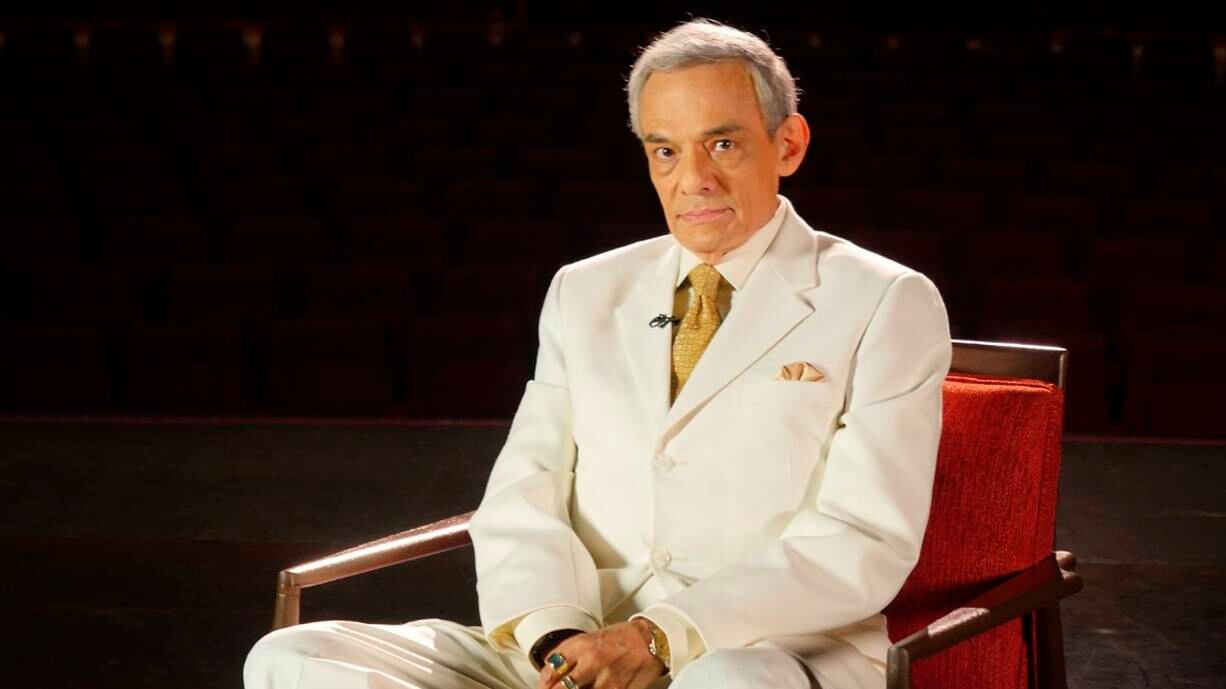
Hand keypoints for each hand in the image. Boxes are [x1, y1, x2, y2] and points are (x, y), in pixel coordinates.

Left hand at [537, 620, 663, 688]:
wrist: (649, 641)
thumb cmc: (621, 639)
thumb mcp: (590, 638)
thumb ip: (568, 653)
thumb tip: (549, 670)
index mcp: (583, 645)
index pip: (552, 667)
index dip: (544, 681)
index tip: (544, 685)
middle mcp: (593, 660)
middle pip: (562, 688)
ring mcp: (607, 679)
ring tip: (576, 688)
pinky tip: (595, 688)